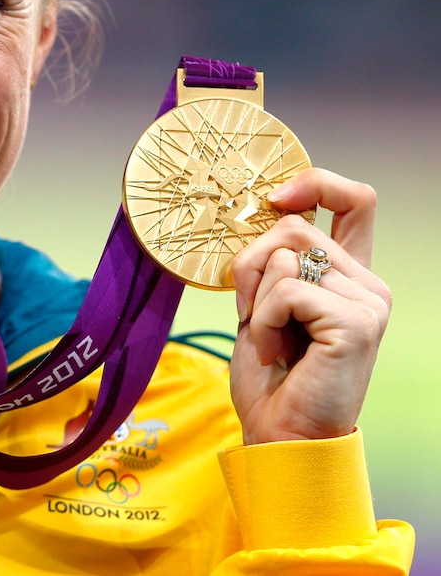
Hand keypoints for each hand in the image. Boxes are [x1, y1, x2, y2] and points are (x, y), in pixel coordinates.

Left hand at [228, 168, 391, 444]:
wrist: (280, 433)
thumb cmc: (270, 373)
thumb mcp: (265, 302)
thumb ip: (275, 260)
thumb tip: (263, 211)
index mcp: (348, 274)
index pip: (355, 201)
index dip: (316, 183)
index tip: (275, 198)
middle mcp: (367, 283)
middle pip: (296, 227)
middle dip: (251, 263)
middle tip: (251, 309)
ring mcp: (368, 302)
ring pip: (285, 256)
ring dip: (256, 298)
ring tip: (269, 337)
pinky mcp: (356, 322)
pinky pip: (287, 291)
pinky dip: (265, 319)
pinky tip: (276, 351)